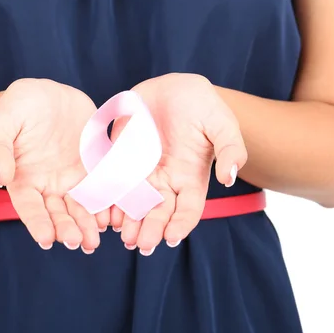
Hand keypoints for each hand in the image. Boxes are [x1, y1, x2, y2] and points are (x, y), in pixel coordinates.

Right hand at [0, 79, 109, 252]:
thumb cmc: (18, 106)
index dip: (37, 223)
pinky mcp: (93, 167)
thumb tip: (1, 178)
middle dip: (67, 229)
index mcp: (23, 179)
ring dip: (87, 224)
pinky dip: (107, 203)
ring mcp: (72, 178)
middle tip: (78, 242)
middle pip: (57, 213)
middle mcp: (48, 185)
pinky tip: (113, 216)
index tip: (47, 240)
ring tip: (95, 240)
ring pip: (80, 207)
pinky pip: (102, 187)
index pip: (29, 207)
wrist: (49, 93)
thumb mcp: (2, 121)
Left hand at [110, 73, 247, 254]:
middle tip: (141, 245)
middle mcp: (167, 180)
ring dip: (129, 221)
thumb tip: (228, 179)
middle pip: (159, 212)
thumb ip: (230, 150)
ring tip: (123, 236)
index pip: (188, 209)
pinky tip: (103, 212)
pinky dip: (109, 198)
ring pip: (135, 203)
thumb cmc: (203, 106)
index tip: (171, 238)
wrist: (173, 87)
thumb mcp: (222, 124)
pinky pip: (114, 182)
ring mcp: (143, 172)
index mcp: (191, 178)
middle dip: (151, 229)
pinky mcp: (122, 159)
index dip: (180, 225)